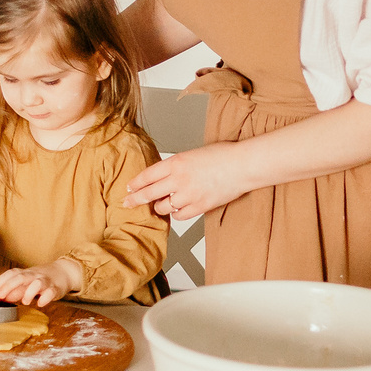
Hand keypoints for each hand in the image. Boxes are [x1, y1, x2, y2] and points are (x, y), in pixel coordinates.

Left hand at [0, 259, 79, 308]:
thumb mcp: (27, 282)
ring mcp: (45, 281)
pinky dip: (45, 298)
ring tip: (24, 302)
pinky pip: (50, 292)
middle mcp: (34, 275)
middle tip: (1, 296)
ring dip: (29, 292)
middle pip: (21, 277)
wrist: (64, 272)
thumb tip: (1, 297)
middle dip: (9, 286)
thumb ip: (15, 290)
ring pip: (37, 283)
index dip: (1, 280)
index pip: (12, 273)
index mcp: (26, 273)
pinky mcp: (55, 289)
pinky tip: (40, 303)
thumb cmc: (42, 279)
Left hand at [123, 143, 254, 220]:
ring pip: (162, 207)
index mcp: (176, 162)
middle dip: (134, 199)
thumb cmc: (222, 156)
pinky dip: (176, 213)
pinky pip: (179, 216)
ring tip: (162, 204)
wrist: (242, 165)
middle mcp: (179, 178)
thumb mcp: (192, 154)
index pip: (146, 175)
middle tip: (127, 203)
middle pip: (148, 193)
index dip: (134, 183)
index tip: (128, 188)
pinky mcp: (199, 207)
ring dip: (160, 207)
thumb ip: (176, 165)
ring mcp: (188, 194)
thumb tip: (162, 176)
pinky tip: (179, 208)